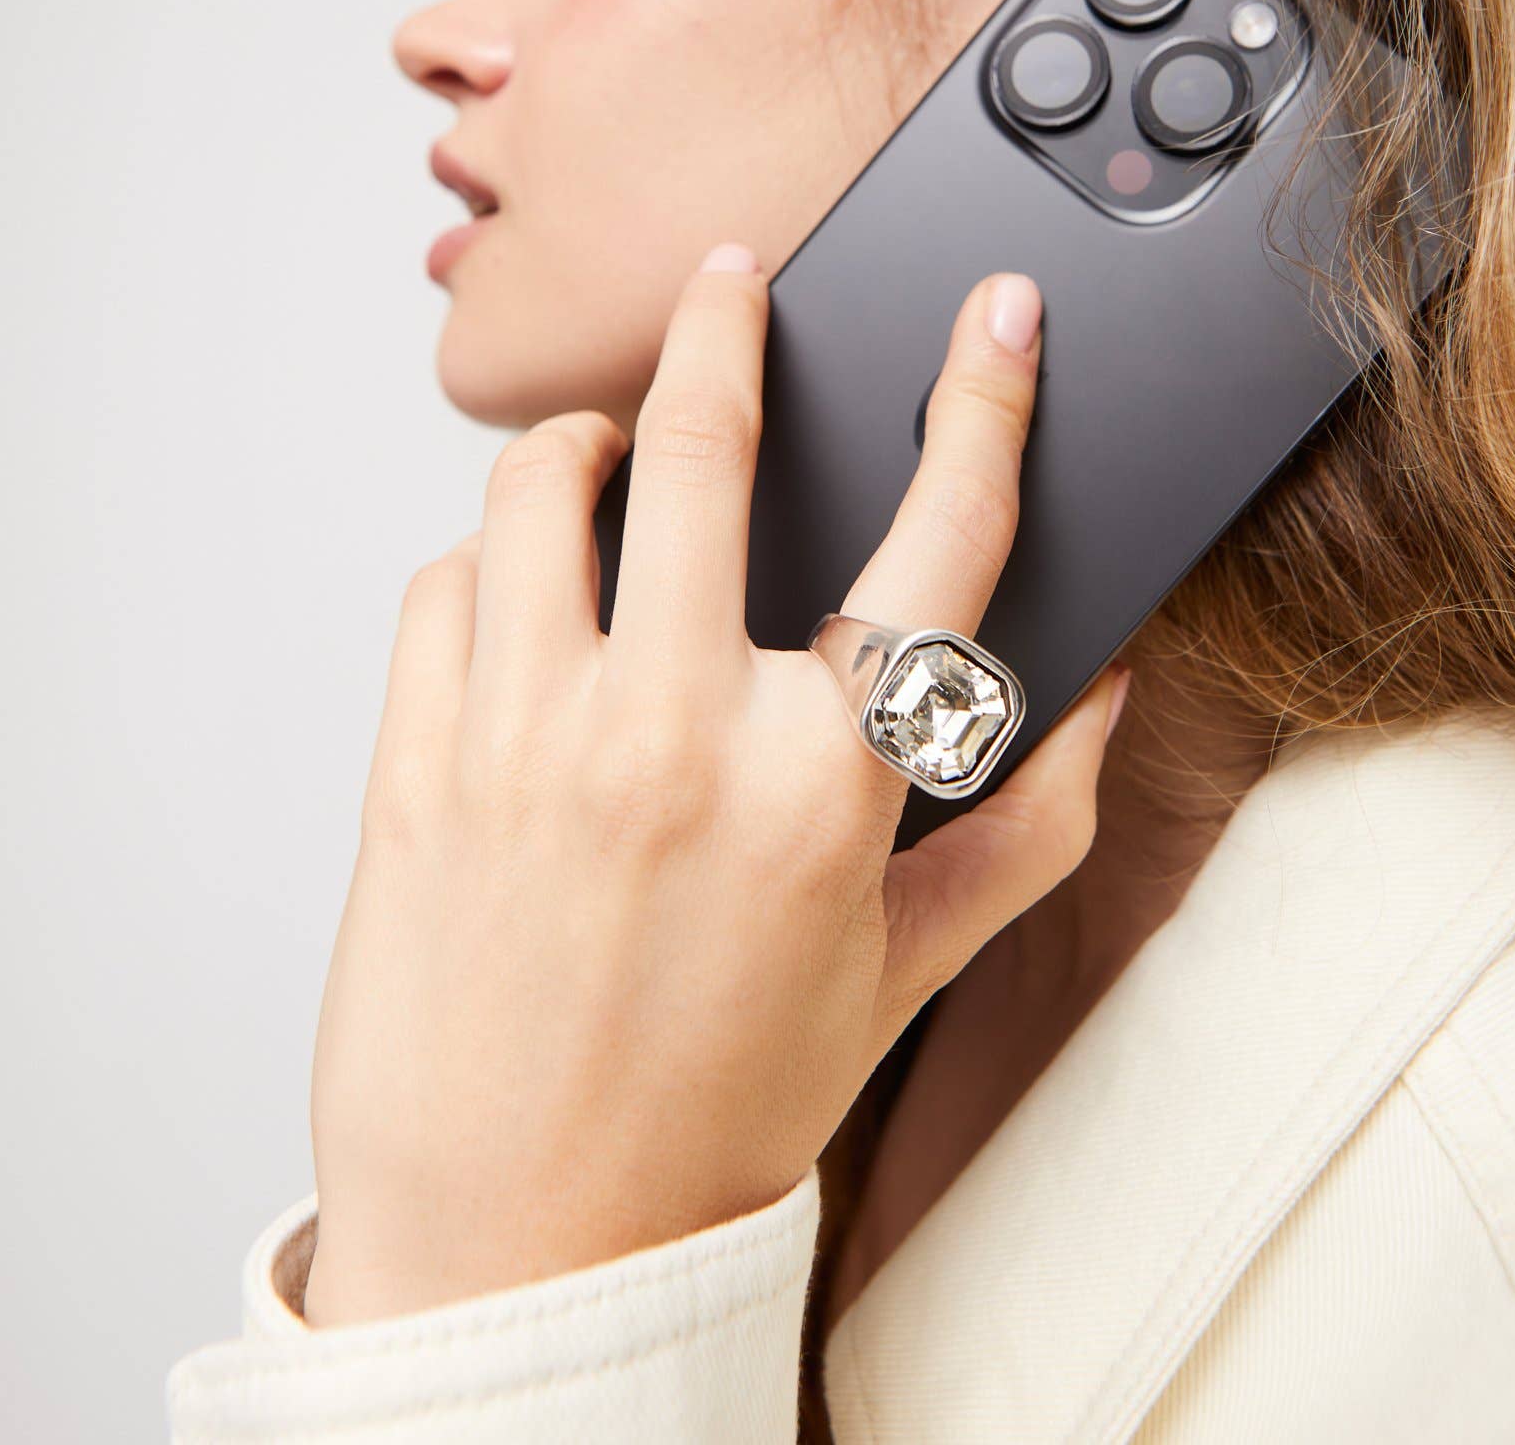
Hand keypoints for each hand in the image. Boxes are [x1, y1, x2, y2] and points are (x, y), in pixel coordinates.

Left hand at [301, 244, 1130, 1325]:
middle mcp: (677, 734)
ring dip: (582, 438)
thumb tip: (1098, 695)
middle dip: (725, 324)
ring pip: (542, 488)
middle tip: (728, 280)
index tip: (993, 319)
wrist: (529, 1234)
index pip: (939, 539)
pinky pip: (443, 584)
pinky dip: (484, 563)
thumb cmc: (721, 1102)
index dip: (986, 401)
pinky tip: (518, 601)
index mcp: (825, 785)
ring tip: (603, 451)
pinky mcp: (417, 763)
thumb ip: (1027, 825)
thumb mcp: (906, 970)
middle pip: (709, 444)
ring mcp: (532, 738)